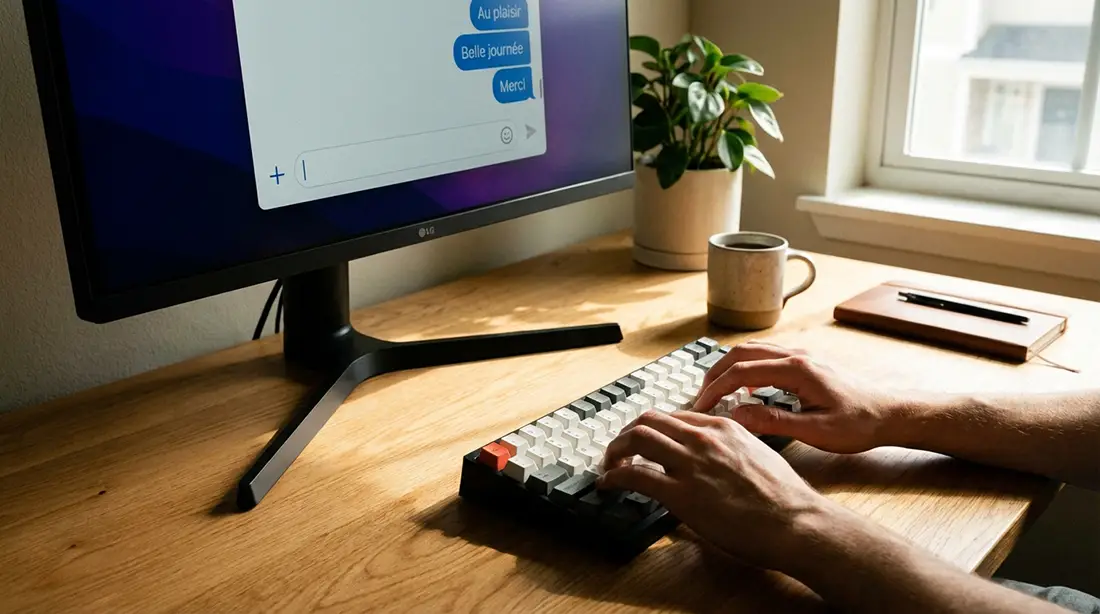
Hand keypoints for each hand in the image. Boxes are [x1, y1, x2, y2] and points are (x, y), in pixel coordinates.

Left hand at [598, 410, 830, 570]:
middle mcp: (704, 439)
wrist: (796, 522)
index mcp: (723, 428)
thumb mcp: (757, 455)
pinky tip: (608, 485)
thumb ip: (730, 449)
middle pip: (649, 419)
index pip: (675, 416)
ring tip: (609, 464)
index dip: (654, 428)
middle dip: (627, 432)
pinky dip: (613, 476)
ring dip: (615, 449)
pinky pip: (634, 474)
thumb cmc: (785, 498)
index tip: (645, 441)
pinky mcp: (682, 493)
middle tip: (619, 449)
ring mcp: (691, 464)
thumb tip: (714, 461)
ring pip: (637, 438)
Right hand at [694, 341, 902, 454]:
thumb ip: (774, 421)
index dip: (716, 389)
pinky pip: (765, 356)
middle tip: (699, 398)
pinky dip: (745, 367)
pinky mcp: (804, 362)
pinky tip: (743, 388)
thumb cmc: (859, 425)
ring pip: (752, 350)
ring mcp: (800, 356)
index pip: (742, 372)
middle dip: (715, 374)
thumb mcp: (816, 431)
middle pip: (741, 353)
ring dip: (728, 368)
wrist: (890, 414)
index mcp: (797, 370)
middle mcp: (796, 356)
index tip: (700, 407)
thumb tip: (737, 416)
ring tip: (714, 391)